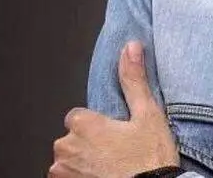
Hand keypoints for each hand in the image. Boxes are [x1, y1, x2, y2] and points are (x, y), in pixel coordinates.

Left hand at [49, 41, 178, 177]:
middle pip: (72, 139)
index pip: (79, 117)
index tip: (114, 136)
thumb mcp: (148, 115)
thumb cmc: (149, 160)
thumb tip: (130, 47)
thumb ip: (133, 80)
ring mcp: (62, 172)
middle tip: (116, 155)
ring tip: (110, 170)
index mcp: (82, 123)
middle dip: (89, 146)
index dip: (98, 126)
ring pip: (68, 161)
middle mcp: (65, 147)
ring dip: (82, 165)